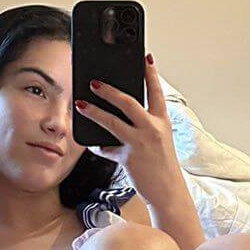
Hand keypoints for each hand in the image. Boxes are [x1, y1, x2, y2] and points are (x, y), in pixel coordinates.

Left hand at [74, 54, 187, 209]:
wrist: (169, 192)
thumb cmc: (162, 166)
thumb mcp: (159, 140)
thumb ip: (142, 126)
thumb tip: (119, 115)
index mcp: (162, 121)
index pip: (156, 91)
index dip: (150, 73)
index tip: (145, 57)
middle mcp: (153, 128)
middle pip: (128, 102)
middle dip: (109, 90)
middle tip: (94, 82)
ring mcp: (140, 142)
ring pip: (112, 121)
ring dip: (94, 111)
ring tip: (80, 104)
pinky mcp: (128, 157)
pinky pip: (106, 148)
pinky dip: (97, 144)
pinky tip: (90, 142)